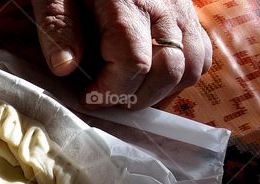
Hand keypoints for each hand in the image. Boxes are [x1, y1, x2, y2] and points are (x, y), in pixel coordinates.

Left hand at [32, 0, 212, 109]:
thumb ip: (58, 27)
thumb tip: (65, 68)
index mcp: (125, 3)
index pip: (133, 63)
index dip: (109, 91)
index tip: (87, 96)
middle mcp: (161, 7)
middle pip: (168, 70)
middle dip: (135, 98)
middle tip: (108, 98)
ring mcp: (180, 10)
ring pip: (191, 67)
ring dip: (161, 91)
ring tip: (130, 91)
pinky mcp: (188, 12)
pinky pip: (201, 54)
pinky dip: (181, 75)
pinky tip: (152, 77)